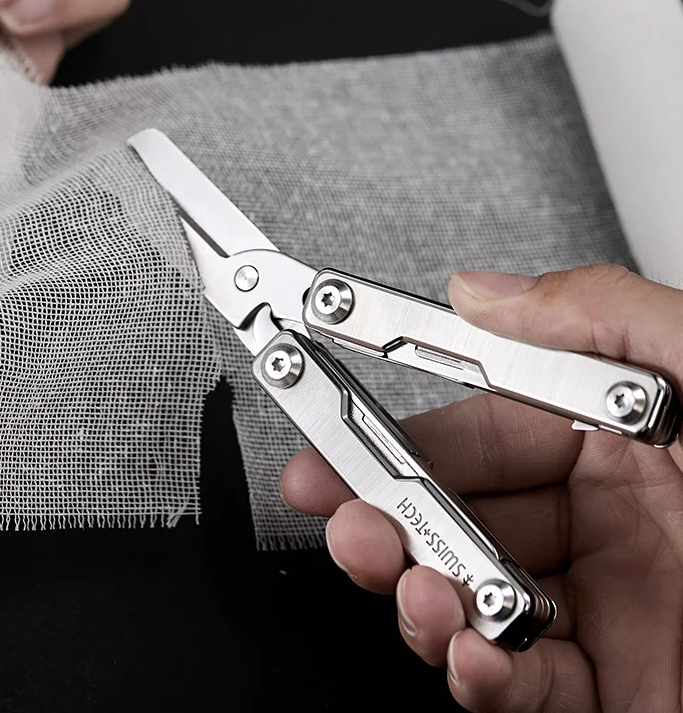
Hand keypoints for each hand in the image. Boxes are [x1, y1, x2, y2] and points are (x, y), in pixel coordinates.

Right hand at [281, 264, 682, 711]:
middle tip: (336, 502)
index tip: (337, 408)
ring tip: (397, 574)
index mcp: (628, 438)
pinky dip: (474, 671)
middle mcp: (611, 519)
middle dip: (384, 505)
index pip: (482, 419)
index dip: (400, 418)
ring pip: (468, 593)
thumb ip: (608, 316)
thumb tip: (485, 292)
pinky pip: (516, 681)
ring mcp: (607, 608)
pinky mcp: (610, 691)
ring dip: (414, 588)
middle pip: (458, 509)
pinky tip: (463, 648)